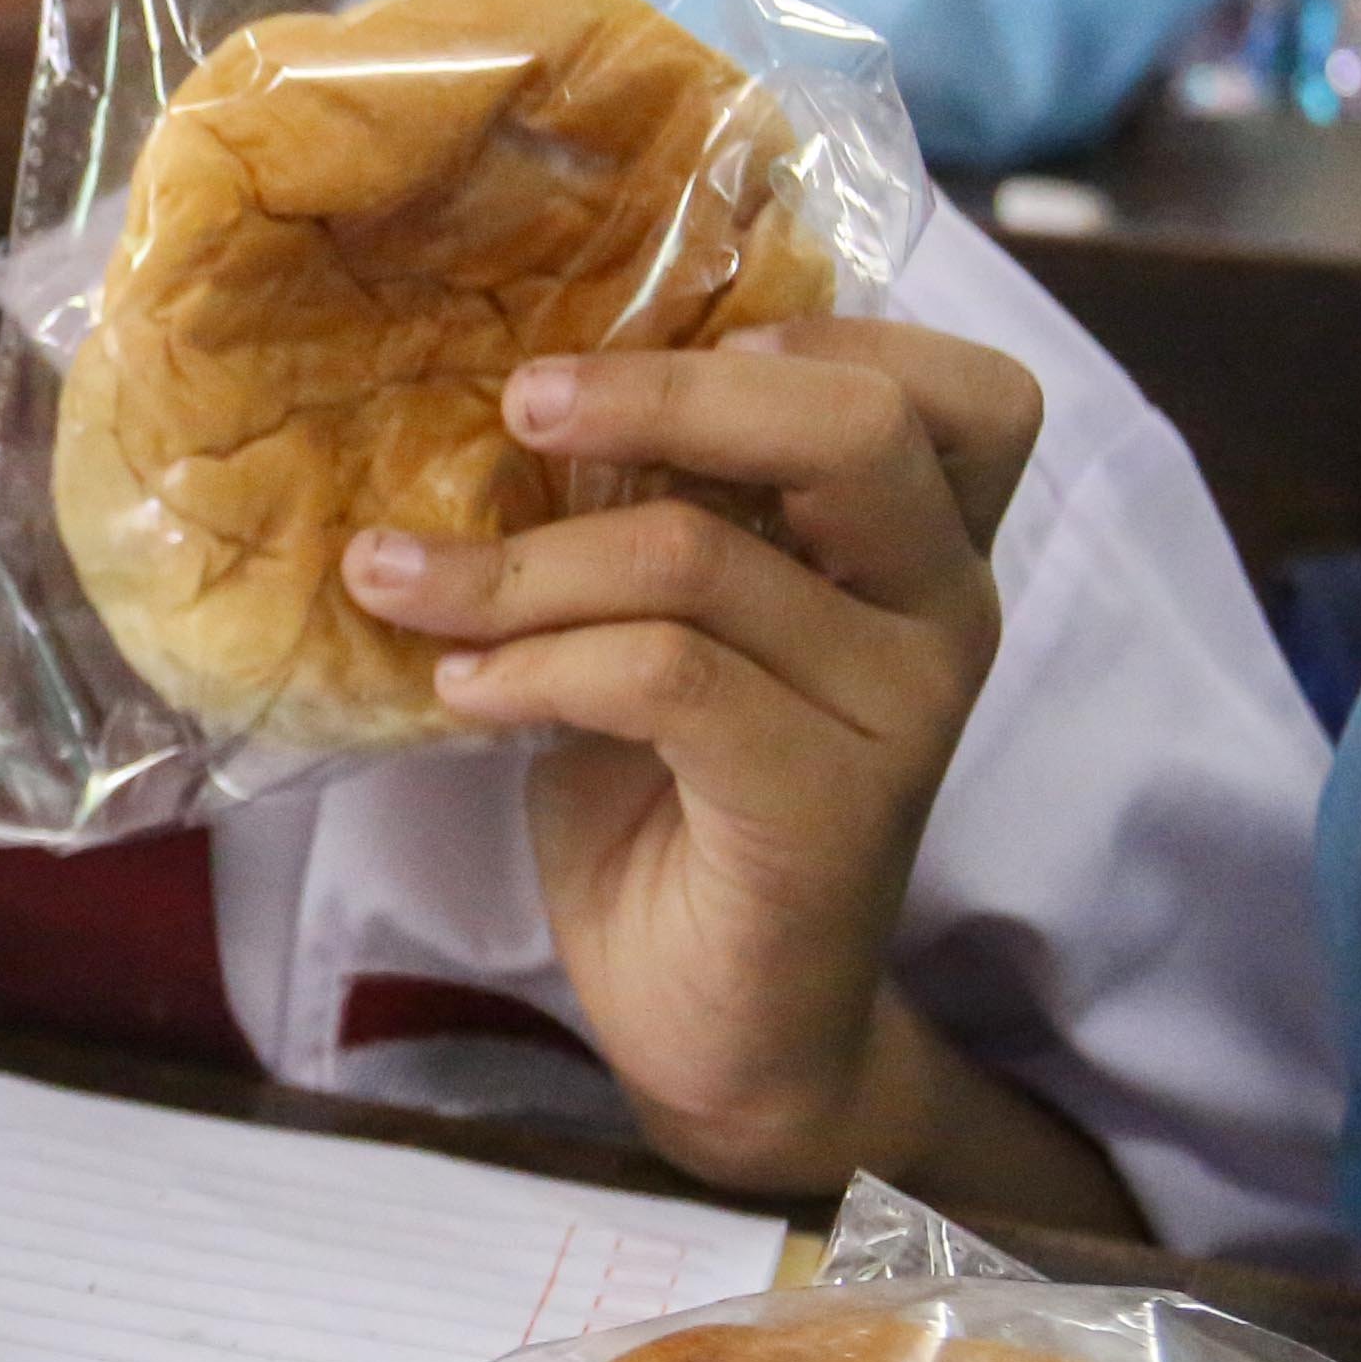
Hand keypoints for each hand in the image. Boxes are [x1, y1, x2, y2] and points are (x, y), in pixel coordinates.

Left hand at [334, 320, 1145, 1229]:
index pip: (957, 388)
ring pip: (705, 556)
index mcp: (925, 548)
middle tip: (521, 404)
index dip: (821, 330)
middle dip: (666, 391)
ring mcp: (903, 711)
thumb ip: (655, 514)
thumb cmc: (674, 803)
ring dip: (520, 560)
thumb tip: (505, 386)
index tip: (661, 341)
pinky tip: (462, 690)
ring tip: (403, 580)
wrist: (721, 1031)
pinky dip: (536, 663)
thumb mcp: (669, 624)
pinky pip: (666, 677)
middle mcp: (943, 612)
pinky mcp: (829, 808)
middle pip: (856, 424)